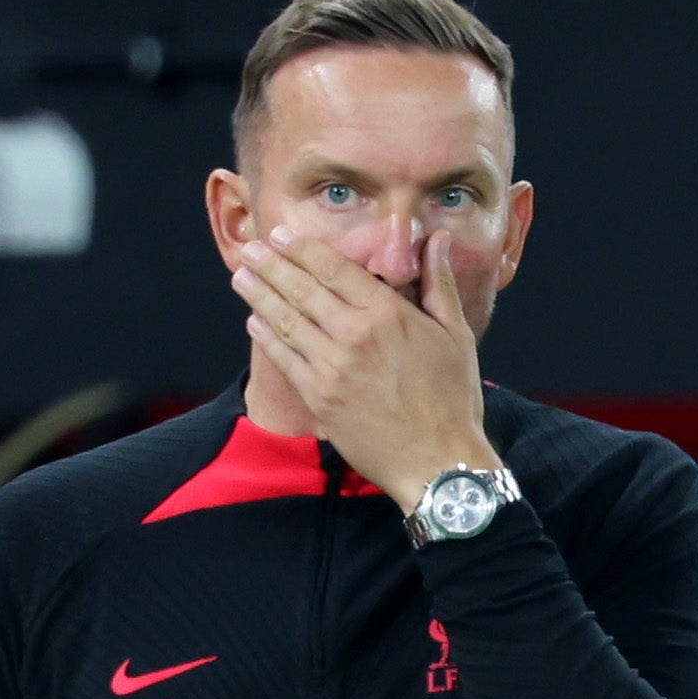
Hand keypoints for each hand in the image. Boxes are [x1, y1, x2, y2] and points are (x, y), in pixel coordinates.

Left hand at [232, 228, 500, 517]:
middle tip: (249, 248)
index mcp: (388, 314)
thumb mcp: (456, 336)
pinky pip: (284, 359)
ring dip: (259, 295)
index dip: (302, 249)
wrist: (438, 463)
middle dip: (270, 265)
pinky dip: (266, 338)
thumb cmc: (453, 400)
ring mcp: (332, 367)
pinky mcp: (319, 397)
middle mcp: (354, 335)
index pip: (334, 268)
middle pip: (301, 289)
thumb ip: (439, 284)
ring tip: (241, 276)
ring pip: (286, 321)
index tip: (280, 235)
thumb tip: (438, 240)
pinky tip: (254, 323)